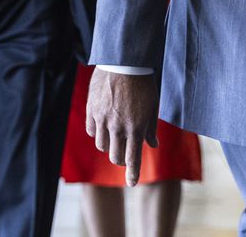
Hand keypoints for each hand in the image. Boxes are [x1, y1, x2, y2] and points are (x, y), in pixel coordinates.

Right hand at [85, 67, 157, 185]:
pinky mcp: (91, 111)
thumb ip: (150, 128)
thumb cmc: (142, 84)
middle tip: (125, 154)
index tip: (132, 183)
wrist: (123, 62)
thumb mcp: (152, 106)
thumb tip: (154, 145)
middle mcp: (118, 127)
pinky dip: (98, 133)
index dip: (132, 174)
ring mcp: (103, 120)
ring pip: (102, 146)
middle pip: (116, 156)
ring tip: (115, 134)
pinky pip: (91, 131)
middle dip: (121, 159)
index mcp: (136, 128)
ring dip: (109, 145)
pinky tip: (103, 125)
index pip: (133, 158)